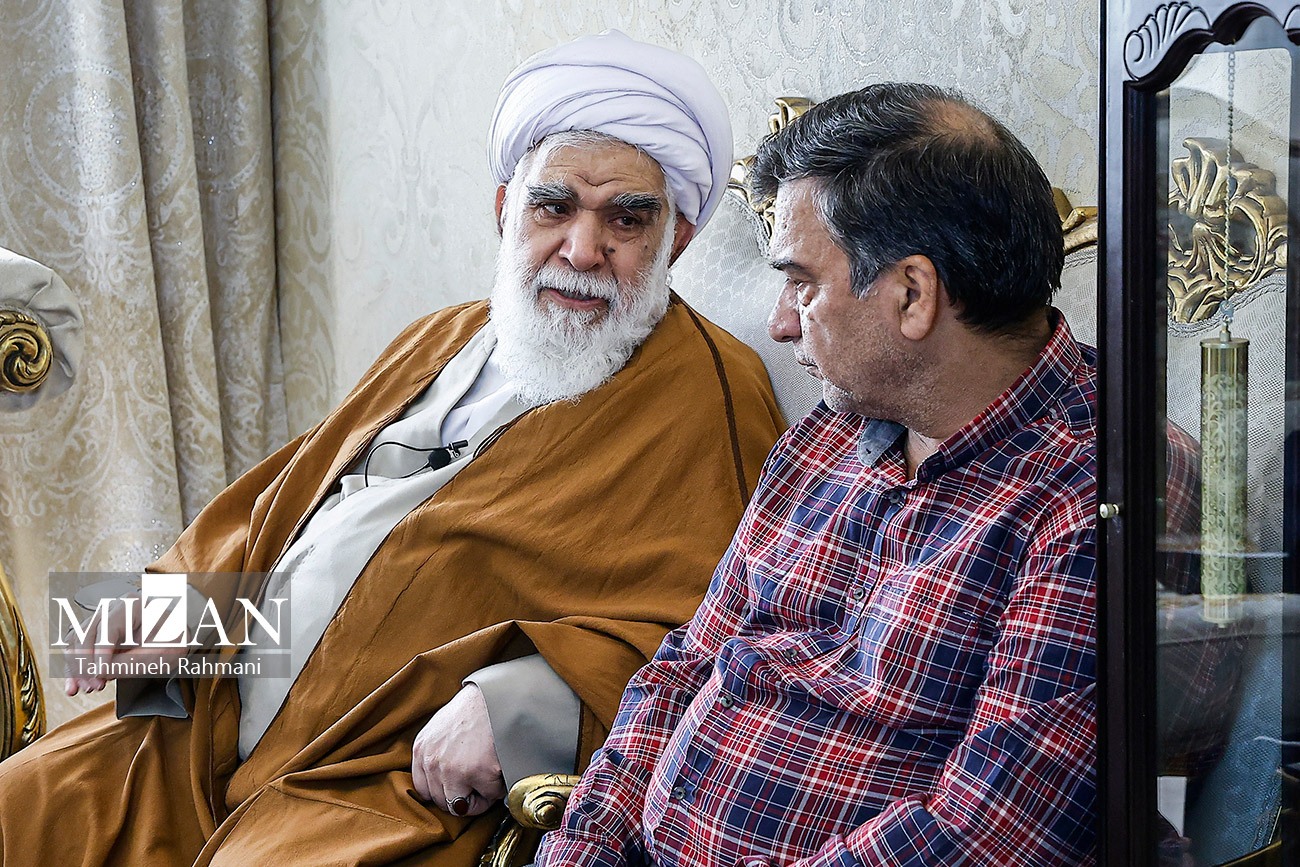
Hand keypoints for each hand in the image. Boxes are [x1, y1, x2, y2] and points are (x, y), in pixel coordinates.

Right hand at [62, 592, 185, 695]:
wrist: (174, 637)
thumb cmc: (172, 640)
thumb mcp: (160, 652)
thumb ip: (132, 662)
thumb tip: (101, 673)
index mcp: (133, 605)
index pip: (108, 626)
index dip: (101, 652)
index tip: (100, 673)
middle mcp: (112, 609)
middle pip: (86, 633)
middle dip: (86, 662)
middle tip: (97, 684)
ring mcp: (102, 621)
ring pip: (76, 642)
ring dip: (78, 668)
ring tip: (90, 687)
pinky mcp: (96, 636)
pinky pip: (76, 651)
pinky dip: (74, 670)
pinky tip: (74, 686)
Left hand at [411, 683, 506, 815]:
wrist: (497, 694)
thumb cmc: (474, 709)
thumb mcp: (441, 728)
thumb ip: (435, 755)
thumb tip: (443, 785)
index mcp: (421, 749)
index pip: (424, 792)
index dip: (445, 791)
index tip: (459, 786)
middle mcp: (433, 762)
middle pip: (443, 802)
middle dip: (463, 795)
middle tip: (478, 779)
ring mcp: (455, 770)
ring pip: (463, 806)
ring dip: (479, 795)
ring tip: (489, 775)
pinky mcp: (480, 773)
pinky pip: (490, 797)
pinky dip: (499, 787)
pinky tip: (500, 767)